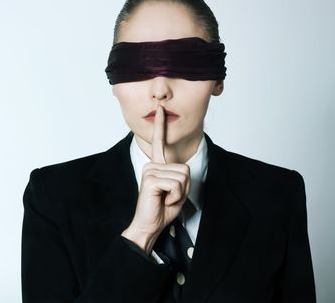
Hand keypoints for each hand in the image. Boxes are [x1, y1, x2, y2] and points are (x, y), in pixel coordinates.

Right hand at [121, 105, 190, 254]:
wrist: (149, 225)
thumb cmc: (162, 209)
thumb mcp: (177, 191)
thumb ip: (180, 177)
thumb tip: (182, 169)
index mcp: (157, 165)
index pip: (159, 142)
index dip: (161, 125)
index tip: (161, 109)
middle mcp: (152, 164)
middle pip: (185, 168)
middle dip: (184, 187)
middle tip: (170, 197)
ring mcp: (150, 170)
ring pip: (182, 176)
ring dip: (180, 193)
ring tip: (166, 199)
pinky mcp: (150, 179)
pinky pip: (176, 184)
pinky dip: (176, 196)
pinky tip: (163, 200)